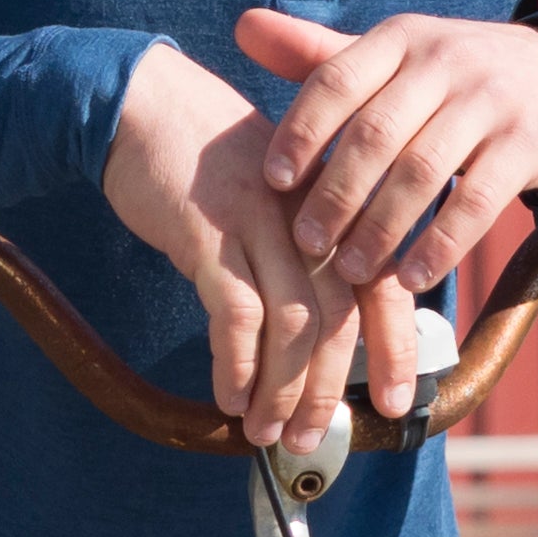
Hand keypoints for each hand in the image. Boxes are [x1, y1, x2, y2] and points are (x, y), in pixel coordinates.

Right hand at [104, 41, 372, 448]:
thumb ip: (302, 248)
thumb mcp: (273, 194)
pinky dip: (237, 364)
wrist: (141, 99)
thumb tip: (318, 329)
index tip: (395, 403)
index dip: (395, 348)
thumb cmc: (208, 157)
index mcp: (335, 201)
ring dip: (285, 389)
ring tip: (270, 432)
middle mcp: (309, 210)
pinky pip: (234, 311)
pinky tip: (230, 397)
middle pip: (342, 312)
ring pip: (293, 321)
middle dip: (332, 387)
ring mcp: (260, 219)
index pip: (383, 281)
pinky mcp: (208, 230)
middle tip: (318, 437)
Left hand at [240, 6, 537, 327]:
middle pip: (375, 132)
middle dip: (335, 194)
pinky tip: (412, 278)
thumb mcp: (398, 55)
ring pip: (423, 171)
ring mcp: (490, 101)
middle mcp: (444, 61)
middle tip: (305, 243)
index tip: (272, 181)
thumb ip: (321, 54)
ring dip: (381, 228)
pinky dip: (441, 244)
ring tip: (351, 271)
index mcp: (401, 38)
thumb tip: (242, 28)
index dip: (300, 131)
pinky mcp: (526, 144)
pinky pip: (477, 200)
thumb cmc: (458, 76)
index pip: (337, 79)